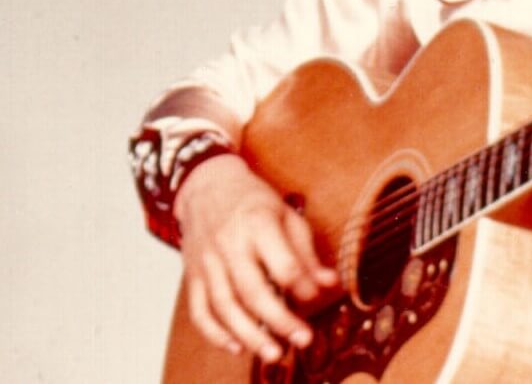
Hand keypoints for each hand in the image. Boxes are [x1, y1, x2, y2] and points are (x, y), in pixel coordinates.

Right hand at [173, 154, 338, 362]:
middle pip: (253, 291)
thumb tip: (330, 283)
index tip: (317, 299)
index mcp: (258, 224)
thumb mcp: (286, 215)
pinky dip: (215, 334)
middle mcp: (230, 245)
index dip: (301, 286)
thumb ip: (306, 252)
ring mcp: (207, 263)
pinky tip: (237, 347)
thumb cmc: (253, 202)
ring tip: (274, 353)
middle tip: (302, 340)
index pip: (282, 263)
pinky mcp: (192, 277)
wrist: (206, 186)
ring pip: (225, 307)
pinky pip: (200, 312)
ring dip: (250, 335)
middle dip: (279, 320)